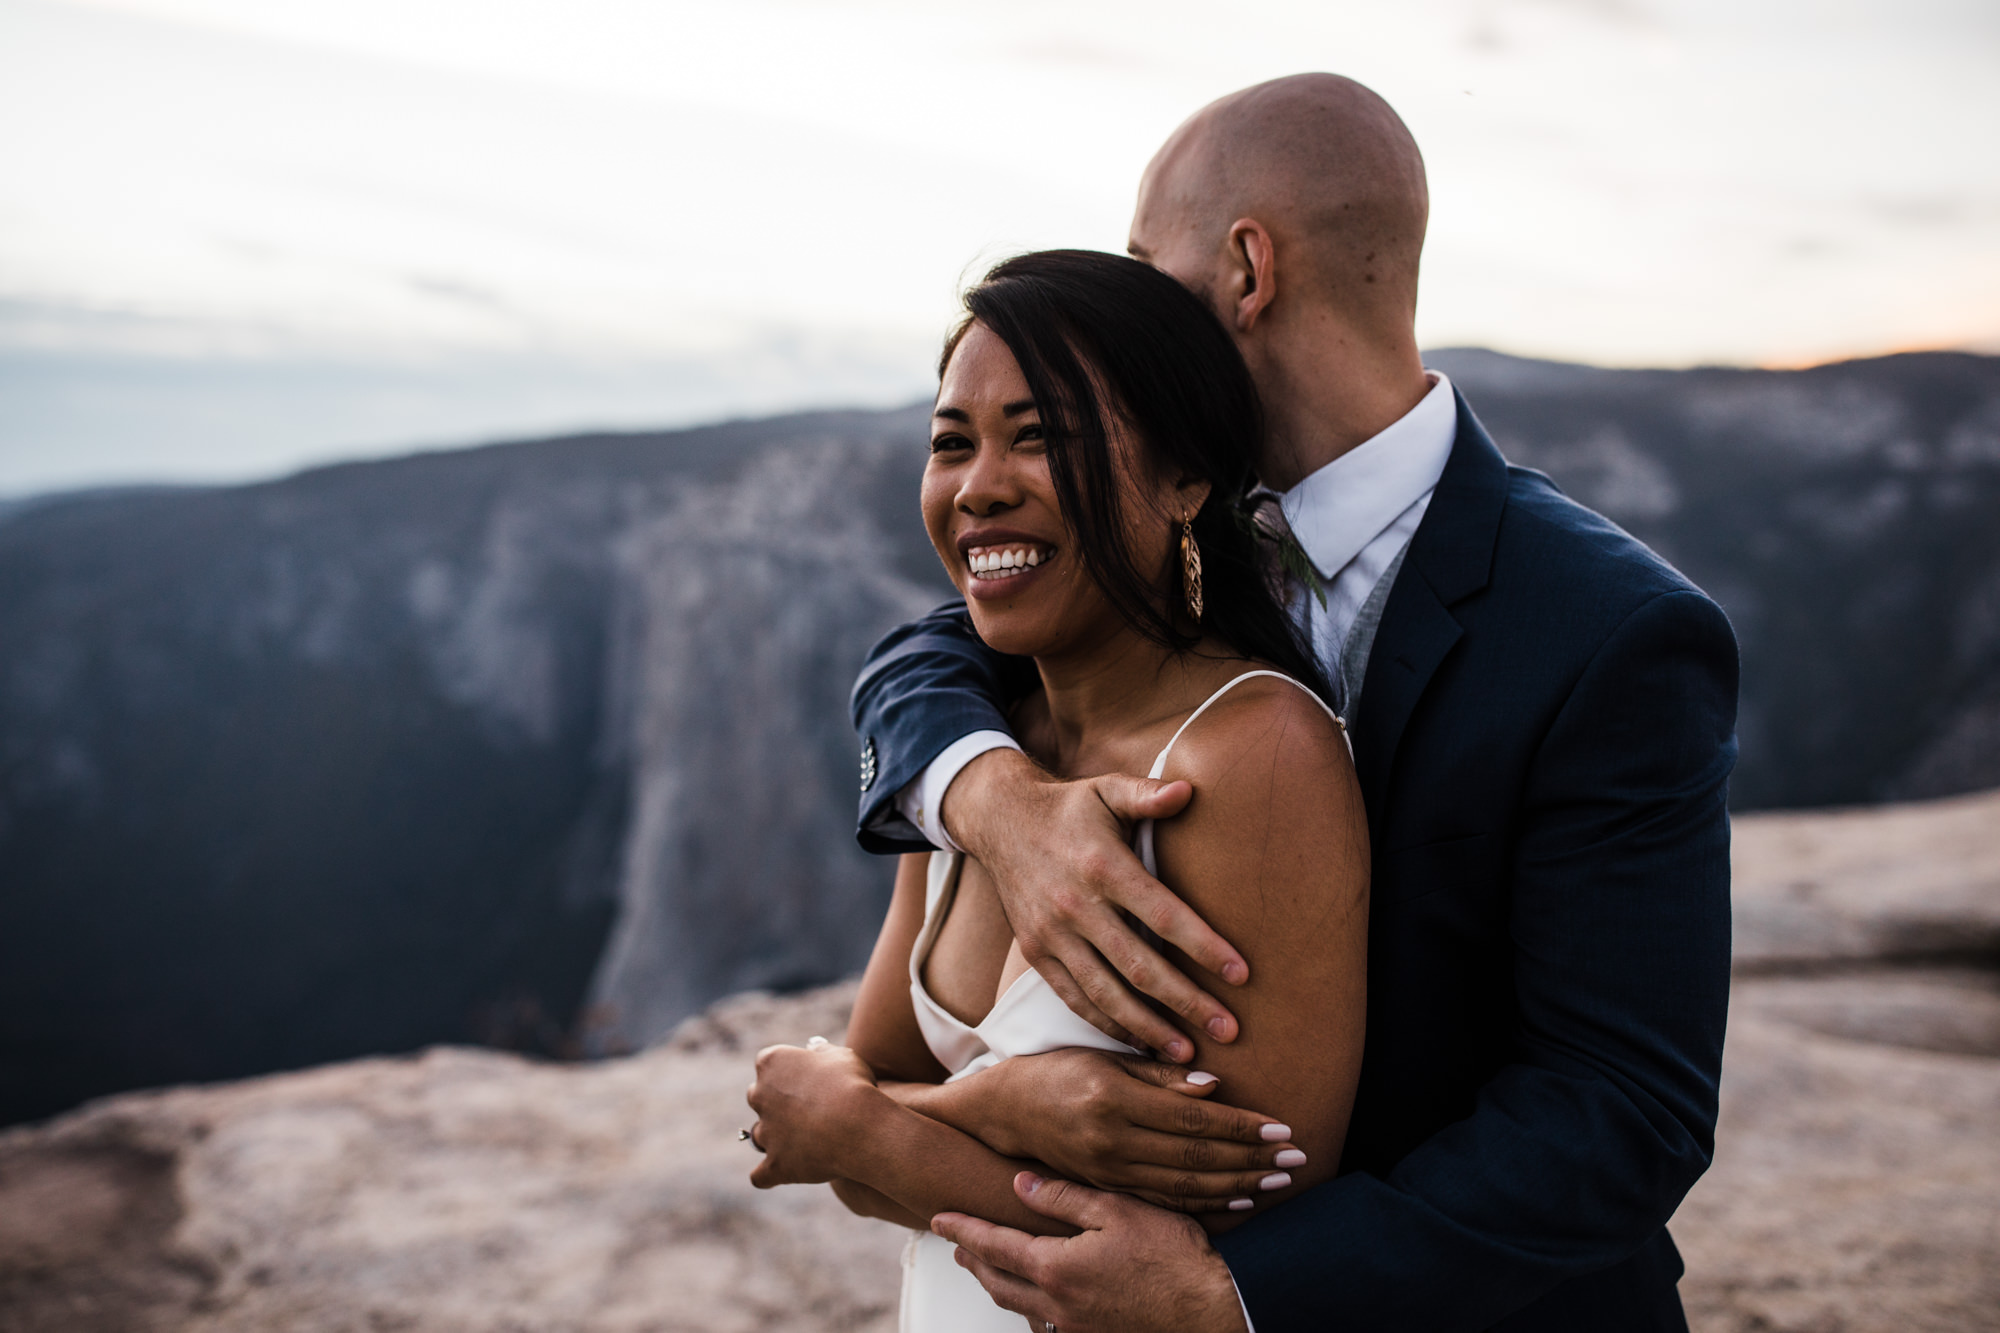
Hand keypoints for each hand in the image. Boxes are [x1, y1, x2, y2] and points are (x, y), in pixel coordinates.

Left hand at [745, 1041, 880, 1188]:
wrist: (859, 1126)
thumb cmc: (853, 1085)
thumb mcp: (842, 1056)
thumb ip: (822, 1053)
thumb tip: (814, 1050)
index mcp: (772, 1063)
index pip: (769, 1063)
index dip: (790, 1071)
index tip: (810, 1078)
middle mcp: (760, 1096)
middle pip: (759, 1096)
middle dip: (777, 1102)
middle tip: (808, 1109)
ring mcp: (765, 1132)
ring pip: (760, 1135)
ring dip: (776, 1137)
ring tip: (804, 1141)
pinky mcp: (774, 1165)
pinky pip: (760, 1176)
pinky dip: (769, 1175)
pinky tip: (780, 1172)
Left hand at [934, 1172, 1248, 1332]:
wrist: (1213, 1310)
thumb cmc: (1173, 1257)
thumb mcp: (1117, 1210)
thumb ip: (1064, 1197)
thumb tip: (1020, 1186)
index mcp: (1055, 1268)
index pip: (993, 1245)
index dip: (963, 1229)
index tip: (939, 1217)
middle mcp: (1057, 1304)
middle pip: (998, 1282)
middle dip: (974, 1260)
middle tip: (957, 1244)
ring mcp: (1075, 1329)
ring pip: (1020, 1307)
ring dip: (998, 1285)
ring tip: (988, 1268)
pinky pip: (1048, 1326)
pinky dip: (1031, 1310)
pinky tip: (1037, 1302)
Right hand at [942, 748, 1244, 1060]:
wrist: (1000, 822)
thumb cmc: (1069, 807)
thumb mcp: (1106, 790)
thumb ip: (1147, 794)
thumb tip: (1191, 790)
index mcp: (1103, 867)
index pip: (1163, 915)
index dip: (1204, 947)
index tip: (1241, 974)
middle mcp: (1076, 907)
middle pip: (1140, 967)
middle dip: (1187, 1003)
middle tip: (1229, 1031)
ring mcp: (1053, 935)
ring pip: (1106, 995)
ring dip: (1150, 1029)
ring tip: (1189, 1054)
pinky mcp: (1037, 954)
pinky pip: (1075, 999)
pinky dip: (1108, 1026)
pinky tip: (1140, 1044)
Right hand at [961, 1049, 1302, 1212]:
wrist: (1005, 1111)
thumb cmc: (1056, 1073)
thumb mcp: (1104, 1058)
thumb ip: (1158, 1073)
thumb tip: (1213, 1086)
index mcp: (1115, 1099)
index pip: (1193, 1118)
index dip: (1241, 1126)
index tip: (1281, 1127)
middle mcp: (1112, 1141)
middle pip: (1196, 1156)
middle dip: (1252, 1158)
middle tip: (1295, 1158)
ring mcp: (1109, 1171)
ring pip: (1185, 1184)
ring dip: (1237, 1183)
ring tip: (1276, 1180)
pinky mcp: (1107, 1188)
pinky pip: (1165, 1200)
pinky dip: (1205, 1202)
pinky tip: (1236, 1198)